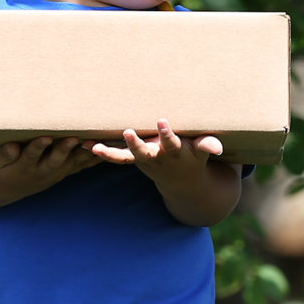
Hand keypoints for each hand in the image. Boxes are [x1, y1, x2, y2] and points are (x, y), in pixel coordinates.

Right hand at [0, 136, 99, 192]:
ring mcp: (59, 171)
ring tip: (98, 141)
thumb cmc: (4, 168)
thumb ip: (5, 154)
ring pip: (75, 162)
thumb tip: (12, 148)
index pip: (32, 155)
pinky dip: (96, 157)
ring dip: (87, 153)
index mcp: (26, 165)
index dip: (38, 147)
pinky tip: (109, 147)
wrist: (14, 186)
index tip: (45, 138)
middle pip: (56, 160)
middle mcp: (45, 169)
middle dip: (65, 149)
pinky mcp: (68, 170)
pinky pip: (84, 164)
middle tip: (74, 138)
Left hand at [91, 119, 224, 185]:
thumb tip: (217, 147)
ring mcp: (144, 160)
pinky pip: (117, 159)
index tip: (162, 121)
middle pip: (145, 152)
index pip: (171, 142)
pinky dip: (103, 154)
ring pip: (126, 158)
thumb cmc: (193, 156)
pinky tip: (87, 146)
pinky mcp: (134, 161)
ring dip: (111, 153)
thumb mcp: (202, 152)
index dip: (166, 133)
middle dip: (136, 143)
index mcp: (176, 152)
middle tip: (127, 132)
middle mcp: (158, 157)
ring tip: (96, 148)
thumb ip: (207, 146)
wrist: (182, 181)